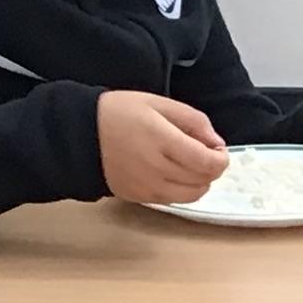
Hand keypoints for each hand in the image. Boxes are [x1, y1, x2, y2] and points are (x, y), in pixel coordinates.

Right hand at [97, 90, 227, 205]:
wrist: (81, 135)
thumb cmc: (119, 113)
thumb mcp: (157, 103)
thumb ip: (193, 120)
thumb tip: (217, 143)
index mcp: (162, 140)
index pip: (208, 163)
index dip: (221, 159)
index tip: (218, 149)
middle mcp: (157, 168)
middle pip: (203, 180)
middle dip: (212, 168)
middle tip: (203, 153)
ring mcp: (149, 187)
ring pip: (192, 195)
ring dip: (200, 181)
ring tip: (190, 164)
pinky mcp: (141, 198)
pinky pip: (175, 200)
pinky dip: (183, 189)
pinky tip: (174, 173)